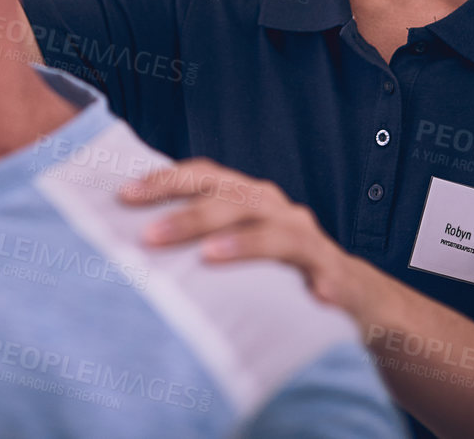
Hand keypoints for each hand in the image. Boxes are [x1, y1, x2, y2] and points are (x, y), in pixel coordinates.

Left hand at [119, 158, 366, 310]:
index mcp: (245, 197)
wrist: (349, 296)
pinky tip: (315, 295)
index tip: (123, 196)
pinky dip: (322, 282)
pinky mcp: (334, 274)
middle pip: (233, 200)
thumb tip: (125, 243)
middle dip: (190, 216)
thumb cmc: (273, 270)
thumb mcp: (231, 247)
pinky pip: (329, 275)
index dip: (165, 180)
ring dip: (244, 242)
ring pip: (277, 232)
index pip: (203, 176)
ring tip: (210, 255)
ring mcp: (307, 240)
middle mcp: (274, 208)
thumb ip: (191, 240)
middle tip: (149, 237)